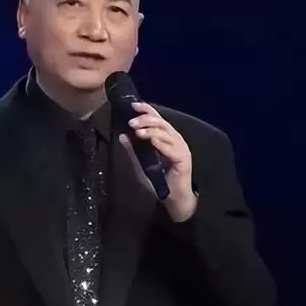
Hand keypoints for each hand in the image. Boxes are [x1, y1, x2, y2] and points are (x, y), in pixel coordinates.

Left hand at [119, 102, 196, 221]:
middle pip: (162, 123)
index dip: (147, 110)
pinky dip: (161, 143)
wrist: (172, 199)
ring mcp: (181, 149)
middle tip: (132, 122)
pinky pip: (172, 149)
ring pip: (167, 133)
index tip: (133, 105)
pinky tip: (152, 141)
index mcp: (166, 138)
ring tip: (138, 131)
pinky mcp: (184, 159)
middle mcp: (175, 140)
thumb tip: (122, 135)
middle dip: (146, 119)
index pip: (158, 119)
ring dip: (151, 130)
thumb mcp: (141, 165)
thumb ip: (132, 151)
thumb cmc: (159, 182)